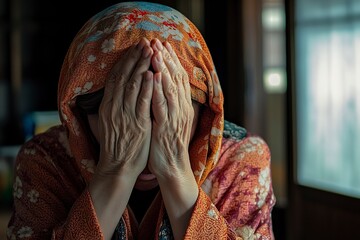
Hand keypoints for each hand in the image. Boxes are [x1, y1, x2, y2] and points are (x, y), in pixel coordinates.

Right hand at [96, 38, 153, 179]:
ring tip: (151, 51)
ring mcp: (126, 115)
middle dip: (135, 58)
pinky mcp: (138, 124)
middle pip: (125, 77)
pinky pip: (143, 102)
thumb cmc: (114, 146)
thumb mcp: (104, 124)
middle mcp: (115, 107)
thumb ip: (106, 108)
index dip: (125, 61)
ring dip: (142, 66)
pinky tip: (152, 74)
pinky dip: (147, 87)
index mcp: (107, 106)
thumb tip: (105, 94)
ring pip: (134, 85)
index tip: (134, 48)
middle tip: (145, 42)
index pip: (115, 78)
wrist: (118, 167)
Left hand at [148, 39, 193, 179]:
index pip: (179, 78)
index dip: (172, 61)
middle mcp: (181, 108)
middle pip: (176, 78)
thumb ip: (169, 103)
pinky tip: (156, 76)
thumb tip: (162, 86)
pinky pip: (162, 105)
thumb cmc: (168, 143)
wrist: (172, 167)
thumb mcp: (171, 120)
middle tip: (158, 41)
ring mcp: (174, 117)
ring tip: (156, 51)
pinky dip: (159, 89)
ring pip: (170, 88)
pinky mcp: (165, 126)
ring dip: (163, 68)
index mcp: (181, 106)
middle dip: (166, 58)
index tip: (164, 45)